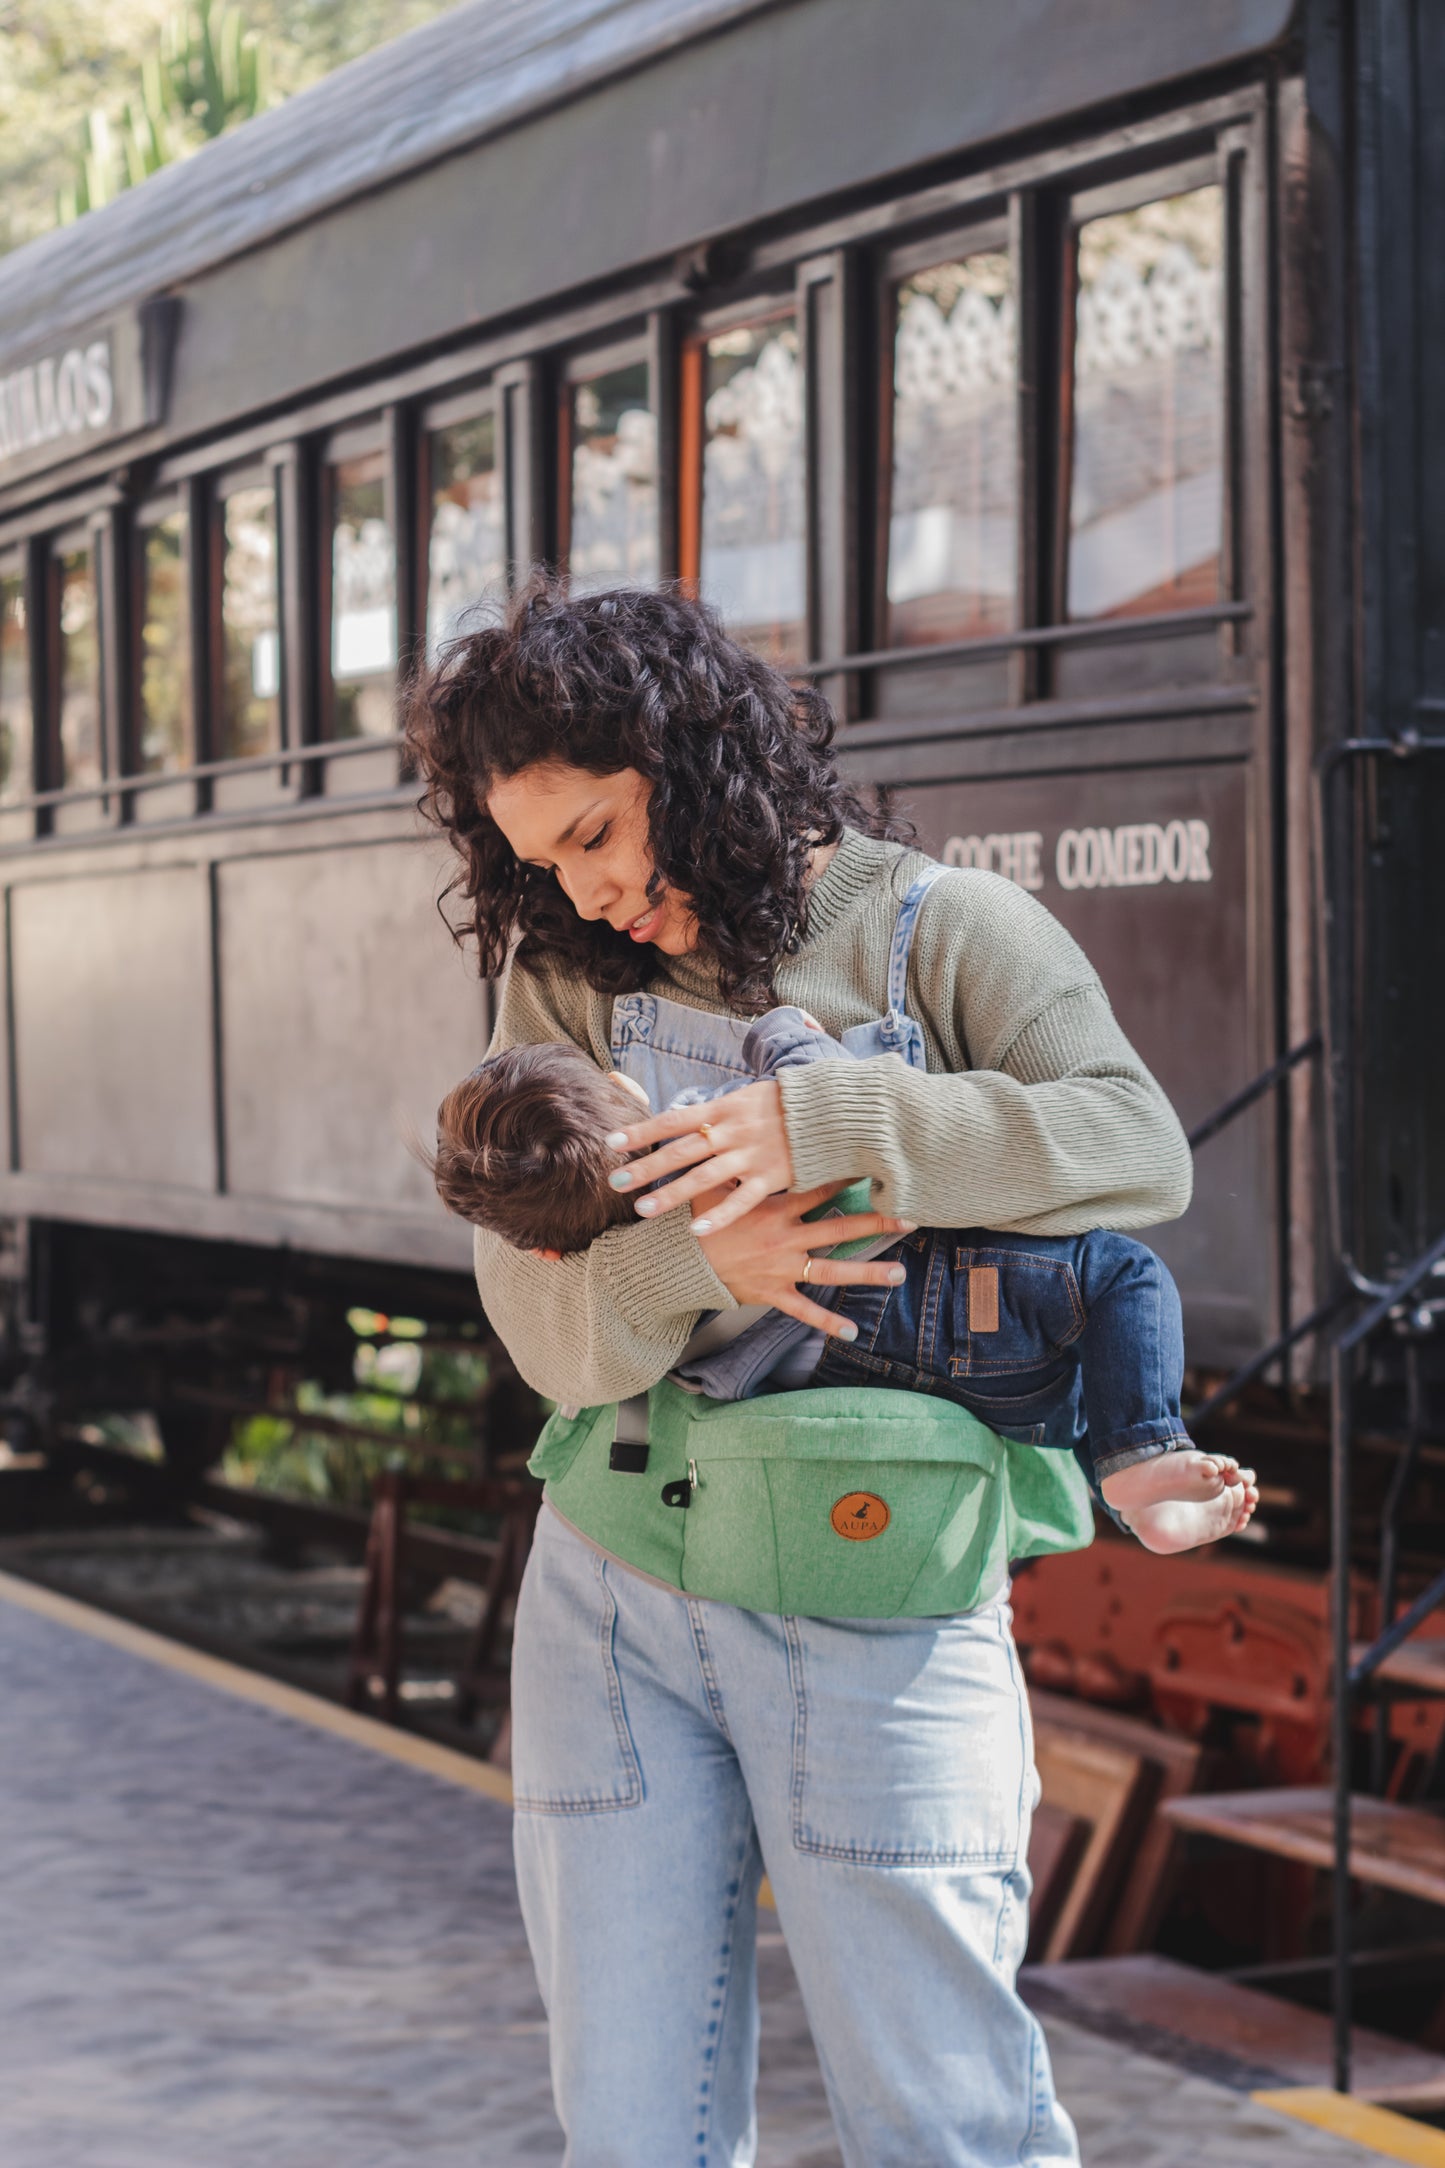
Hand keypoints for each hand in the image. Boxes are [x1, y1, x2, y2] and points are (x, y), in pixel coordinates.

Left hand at [607, 1079, 792, 1233]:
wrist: (835, 1110)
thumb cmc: (789, 1103)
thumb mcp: (749, 1097)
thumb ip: (718, 1112)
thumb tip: (685, 1120)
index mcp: (725, 1108)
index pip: (674, 1120)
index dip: (642, 1131)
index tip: (612, 1142)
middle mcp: (733, 1131)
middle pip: (680, 1151)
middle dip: (646, 1167)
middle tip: (615, 1182)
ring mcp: (752, 1155)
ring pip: (703, 1178)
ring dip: (671, 1194)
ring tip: (643, 1209)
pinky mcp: (773, 1177)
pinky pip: (741, 1200)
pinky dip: (719, 1216)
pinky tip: (696, 1230)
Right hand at [690, 1182, 916, 1339]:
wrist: (680, 1263)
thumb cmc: (697, 1221)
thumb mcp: (715, 1187)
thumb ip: (739, 1166)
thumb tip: (745, 1135)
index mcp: (775, 1208)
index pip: (819, 1189)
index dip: (847, 1177)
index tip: (875, 1168)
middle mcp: (786, 1238)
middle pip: (839, 1228)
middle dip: (876, 1223)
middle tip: (910, 1219)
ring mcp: (783, 1268)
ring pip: (832, 1270)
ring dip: (868, 1272)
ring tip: (899, 1274)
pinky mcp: (774, 1293)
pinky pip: (804, 1310)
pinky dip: (828, 1321)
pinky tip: (853, 1330)